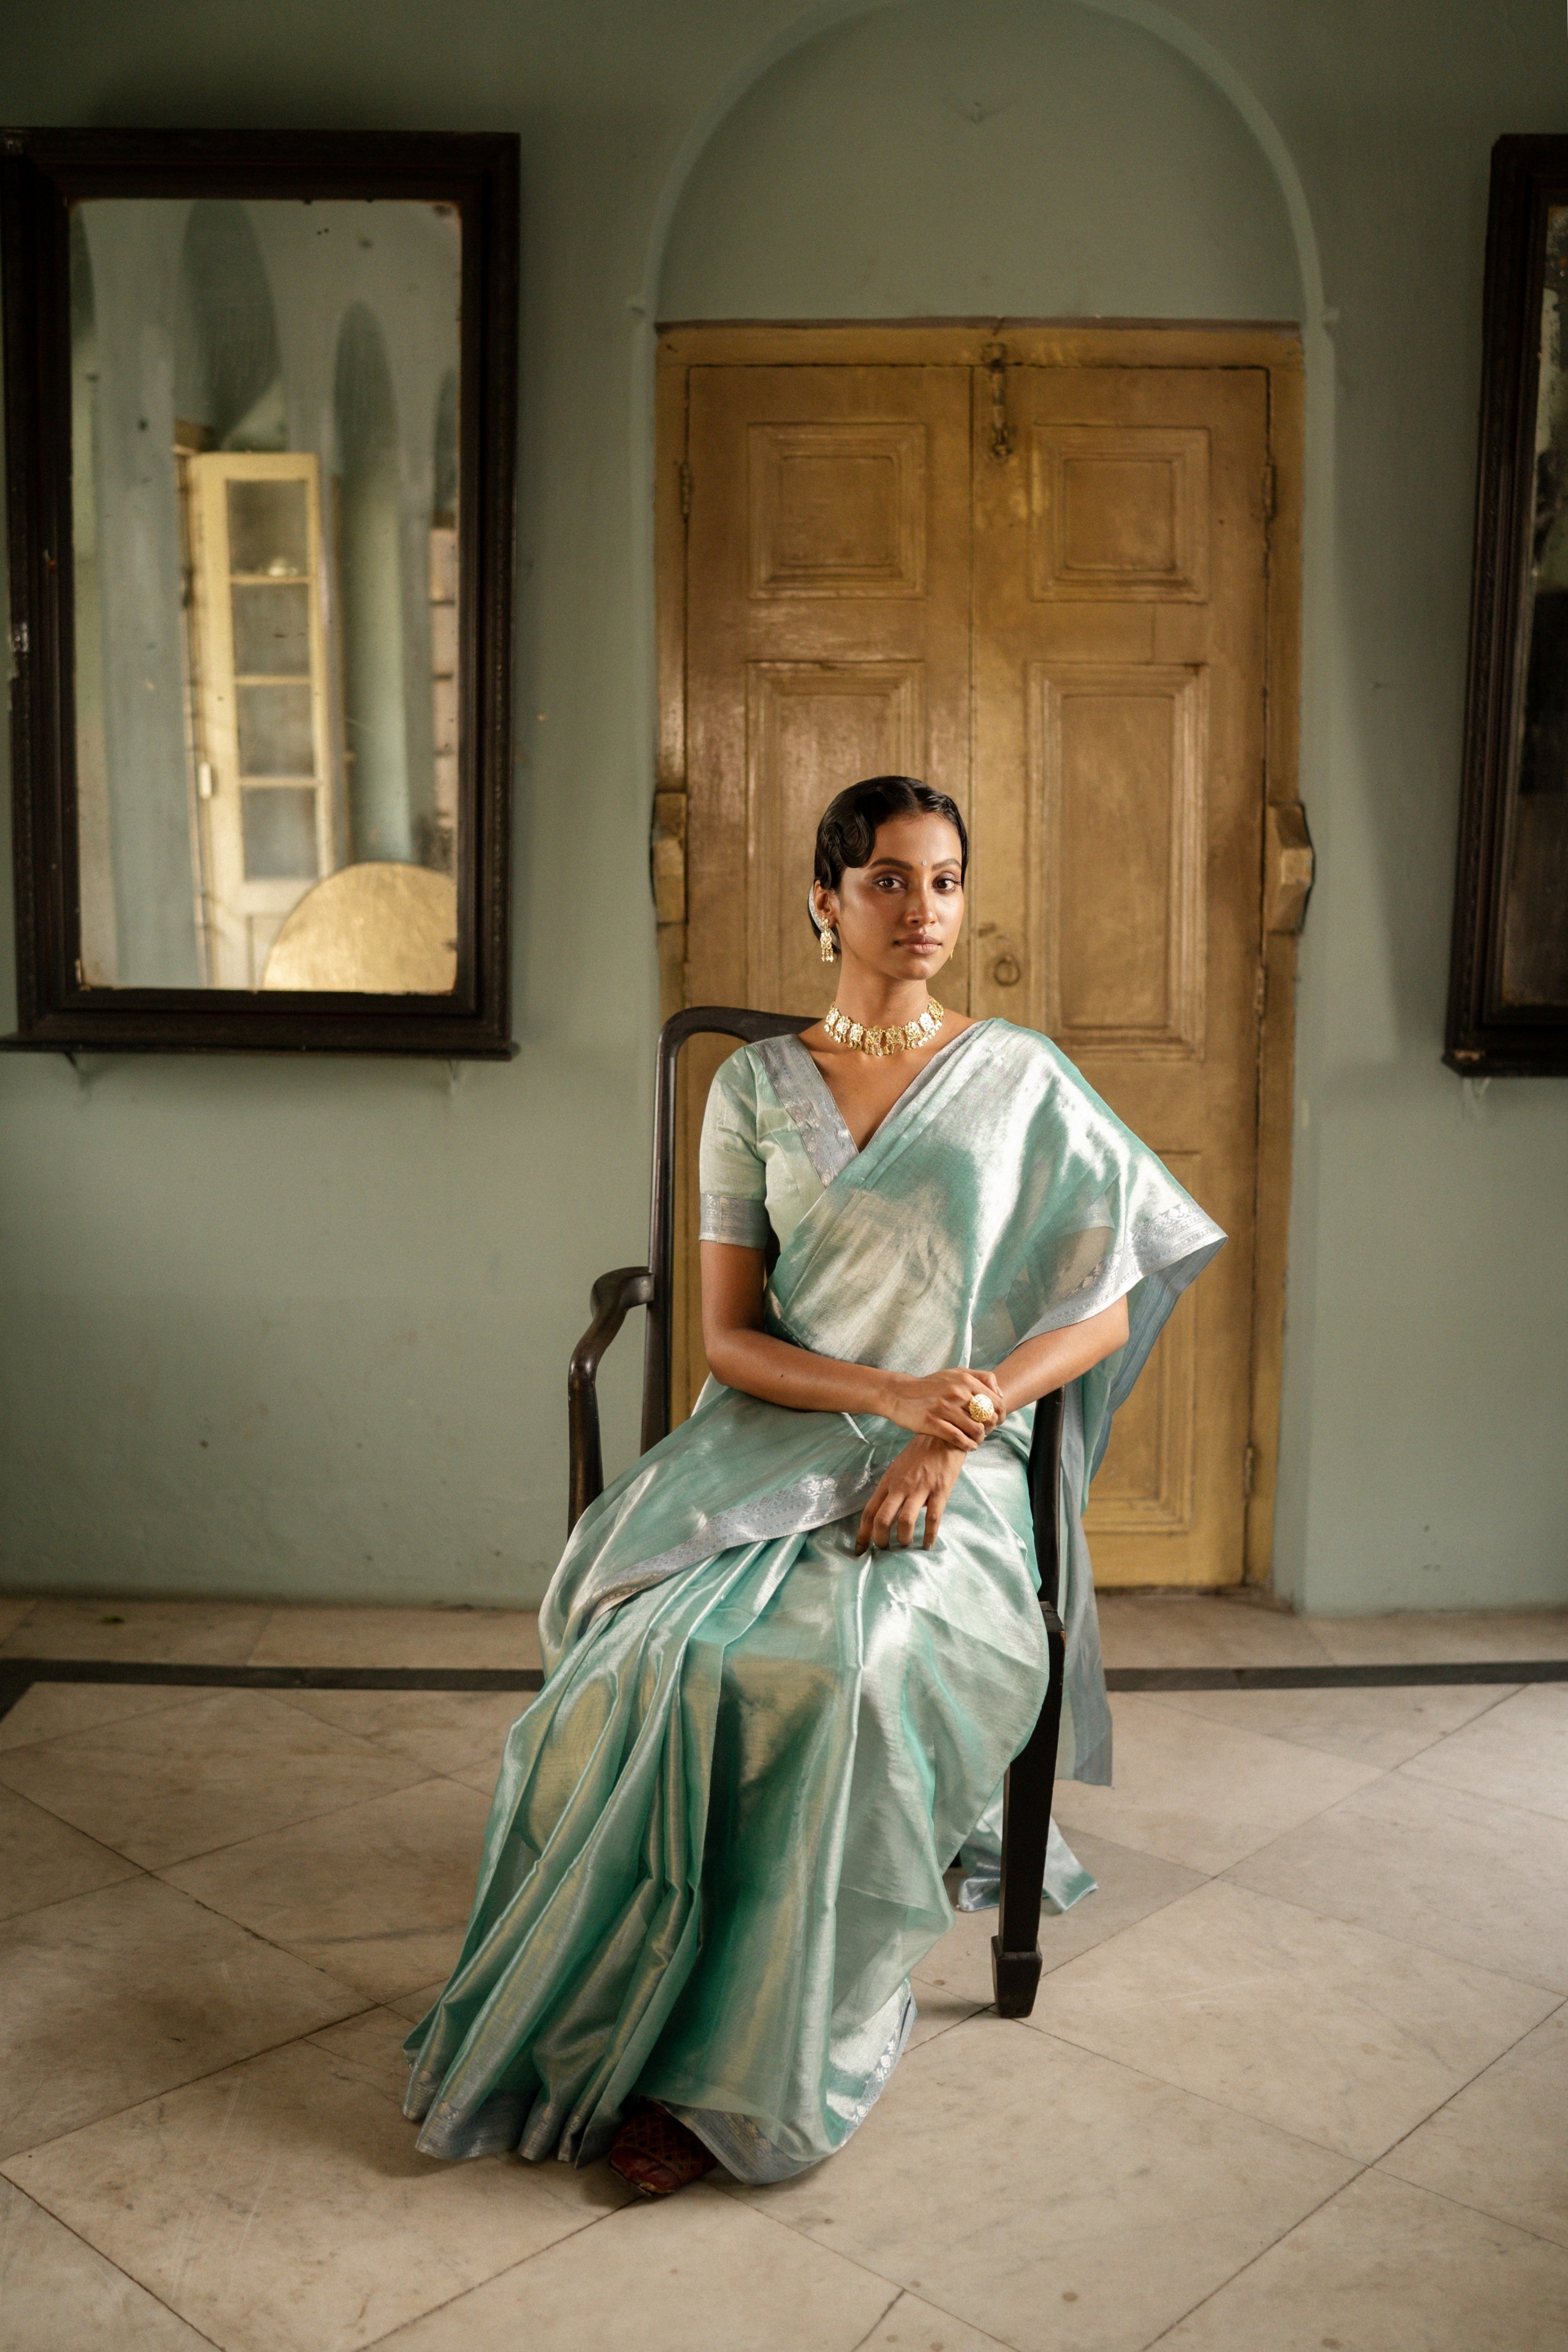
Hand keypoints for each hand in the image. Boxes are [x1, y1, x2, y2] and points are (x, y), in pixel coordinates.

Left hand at [856, 1436, 967, 1552]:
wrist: (943, 1436)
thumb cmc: (919, 1455)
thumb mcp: (898, 1470)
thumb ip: (892, 1491)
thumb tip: (889, 1515)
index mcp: (888, 1482)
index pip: (869, 1512)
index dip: (862, 1534)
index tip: (860, 1550)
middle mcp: (900, 1487)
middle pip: (882, 1519)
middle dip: (880, 1540)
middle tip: (884, 1550)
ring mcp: (920, 1489)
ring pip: (905, 1521)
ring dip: (903, 1538)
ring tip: (906, 1544)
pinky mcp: (939, 1491)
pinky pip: (933, 1518)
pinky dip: (929, 1535)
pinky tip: (928, 1544)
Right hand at [879, 1367, 1005, 1450]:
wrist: (899, 1394)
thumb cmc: (930, 1386)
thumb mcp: (955, 1373)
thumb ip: (980, 1378)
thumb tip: (999, 1394)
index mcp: (965, 1380)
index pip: (996, 1402)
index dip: (1000, 1415)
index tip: (996, 1422)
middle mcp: (957, 1392)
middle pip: (988, 1417)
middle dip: (991, 1428)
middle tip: (985, 1432)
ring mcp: (944, 1408)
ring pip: (975, 1430)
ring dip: (979, 1439)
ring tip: (976, 1440)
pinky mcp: (932, 1422)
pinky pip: (958, 1438)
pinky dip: (968, 1445)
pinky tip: (969, 1446)